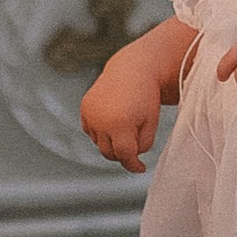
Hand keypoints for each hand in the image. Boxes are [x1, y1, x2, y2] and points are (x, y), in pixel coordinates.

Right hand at [80, 41, 165, 171]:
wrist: (132, 69)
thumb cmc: (146, 98)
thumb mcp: (151, 123)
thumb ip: (142, 145)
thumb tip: (127, 158)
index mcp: (121, 124)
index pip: (124, 156)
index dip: (134, 165)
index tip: (141, 168)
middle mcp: (101, 121)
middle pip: (109, 153)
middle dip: (122, 153)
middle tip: (135, 146)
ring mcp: (90, 114)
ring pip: (99, 143)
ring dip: (112, 141)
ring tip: (127, 123)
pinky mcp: (84, 108)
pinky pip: (91, 131)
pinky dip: (101, 131)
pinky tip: (113, 118)